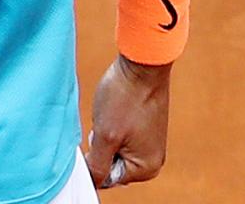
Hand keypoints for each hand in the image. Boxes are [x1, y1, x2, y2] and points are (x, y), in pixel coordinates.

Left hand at [84, 55, 172, 188]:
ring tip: (113, 113)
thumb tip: (92, 181)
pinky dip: (112, 123)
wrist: (142, 63)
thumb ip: (97, 166)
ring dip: (106, 133)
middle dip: (101, 145)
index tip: (100, 134)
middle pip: (111, 164)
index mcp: (146, 168)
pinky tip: (116, 107)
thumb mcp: (105, 136)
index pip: (107, 178)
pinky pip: (120, 134)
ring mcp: (150, 142)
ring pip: (113, 147)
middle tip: (107, 122)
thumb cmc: (125, 97)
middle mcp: (152, 159)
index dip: (96, 157)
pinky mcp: (145, 127)